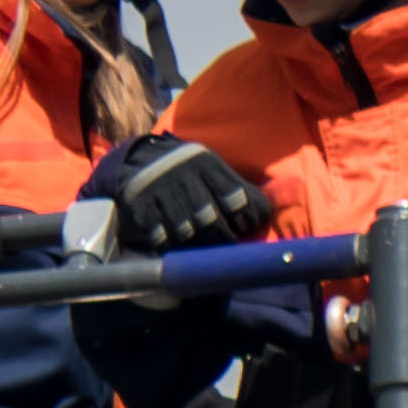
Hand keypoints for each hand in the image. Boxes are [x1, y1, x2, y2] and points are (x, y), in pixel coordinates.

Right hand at [109, 136, 273, 251]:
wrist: (144, 157)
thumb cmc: (192, 170)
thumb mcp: (215, 169)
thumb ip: (240, 189)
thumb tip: (264, 216)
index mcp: (210, 167)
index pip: (235, 196)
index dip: (244, 217)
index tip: (243, 227)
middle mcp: (186, 177)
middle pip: (209, 218)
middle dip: (221, 237)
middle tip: (225, 246)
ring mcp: (163, 190)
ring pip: (185, 229)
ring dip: (196, 244)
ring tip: (202, 250)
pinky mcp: (143, 204)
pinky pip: (159, 234)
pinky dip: (169, 245)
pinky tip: (177, 247)